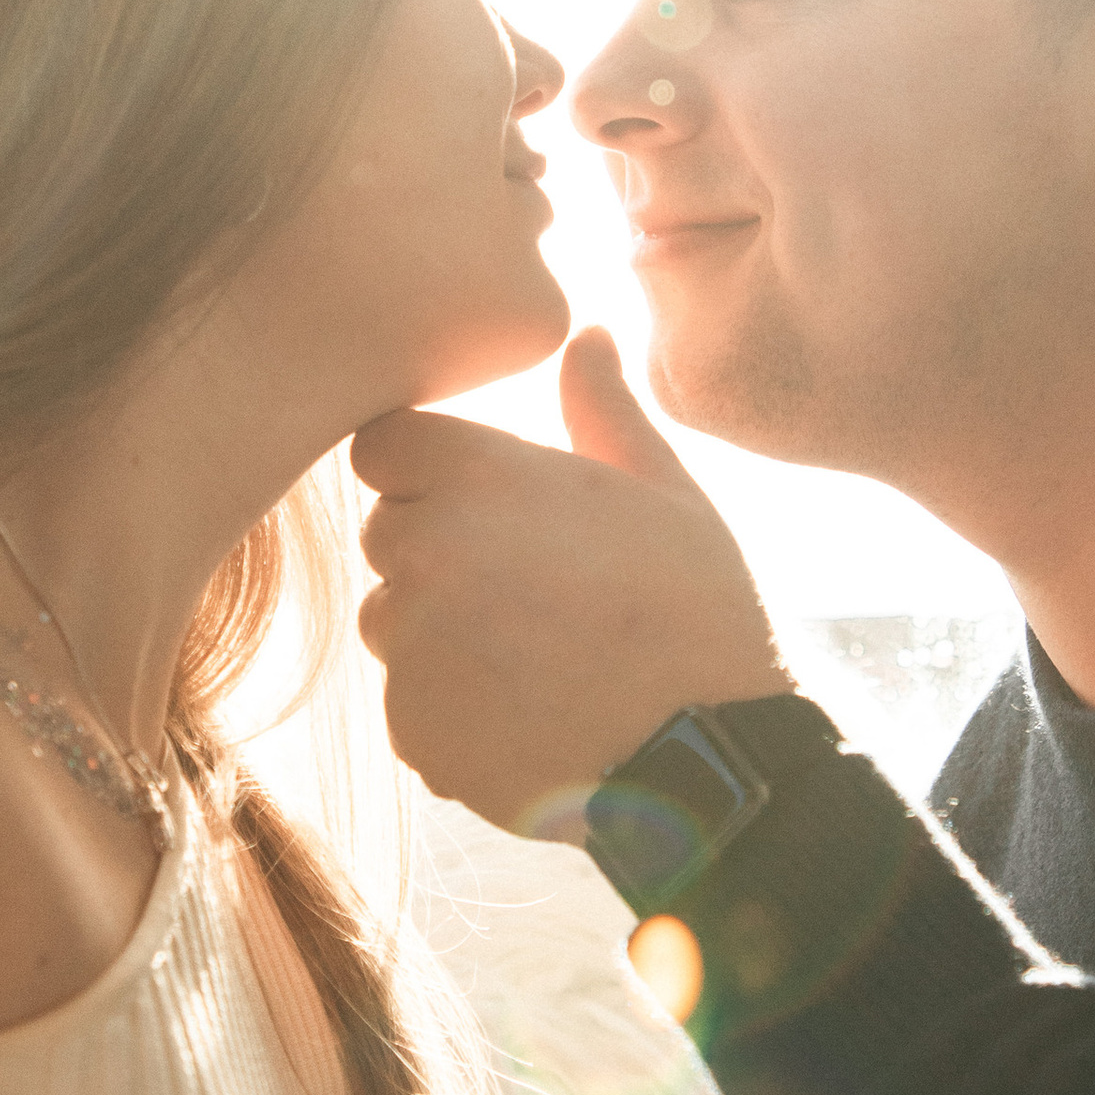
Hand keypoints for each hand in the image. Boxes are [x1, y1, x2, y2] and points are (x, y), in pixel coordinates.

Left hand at [352, 330, 787, 827]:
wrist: (710, 759)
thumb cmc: (698, 611)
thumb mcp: (664, 491)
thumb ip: (602, 409)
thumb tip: (588, 335)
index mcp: (481, 476)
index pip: (384, 445)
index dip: (431, 468)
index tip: (487, 501)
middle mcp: (427, 553)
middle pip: (387, 532)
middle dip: (440, 550)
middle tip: (536, 588)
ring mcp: (413, 647)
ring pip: (392, 621)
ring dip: (440, 632)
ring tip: (542, 657)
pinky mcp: (412, 729)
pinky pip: (409, 702)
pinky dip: (454, 709)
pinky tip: (534, 713)